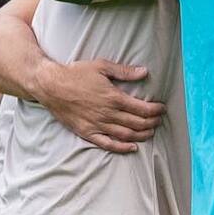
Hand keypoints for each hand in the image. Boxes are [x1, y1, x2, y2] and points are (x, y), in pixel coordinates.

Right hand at [33, 58, 165, 153]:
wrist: (51, 85)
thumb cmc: (76, 73)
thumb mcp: (102, 66)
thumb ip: (125, 72)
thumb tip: (144, 72)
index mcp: (114, 97)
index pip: (142, 108)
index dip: (155, 110)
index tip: (162, 109)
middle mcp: (107, 113)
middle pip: (137, 123)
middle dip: (152, 122)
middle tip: (159, 120)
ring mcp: (97, 125)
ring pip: (125, 135)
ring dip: (141, 135)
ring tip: (151, 133)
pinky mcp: (86, 132)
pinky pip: (107, 144)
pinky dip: (122, 148)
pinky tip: (132, 148)